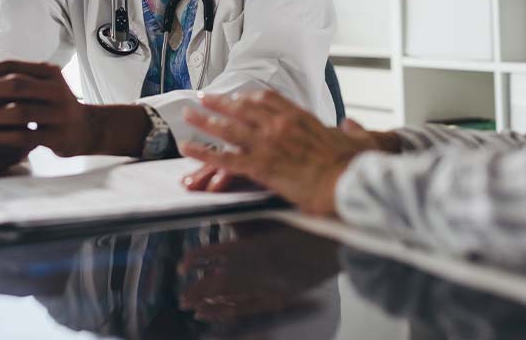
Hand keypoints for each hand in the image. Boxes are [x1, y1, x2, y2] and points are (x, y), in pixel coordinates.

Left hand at [0, 60, 152, 158]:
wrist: (87, 128)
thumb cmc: (54, 106)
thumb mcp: (41, 86)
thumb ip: (14, 79)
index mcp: (48, 72)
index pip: (11, 65)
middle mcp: (55, 89)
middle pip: (14, 84)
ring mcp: (58, 113)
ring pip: (19, 111)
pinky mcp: (57, 136)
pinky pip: (24, 136)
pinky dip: (0, 136)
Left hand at [178, 221, 339, 323]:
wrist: (342, 243)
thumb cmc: (312, 222)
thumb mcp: (277, 213)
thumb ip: (249, 219)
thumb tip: (225, 217)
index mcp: (259, 248)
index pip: (220, 255)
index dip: (200, 260)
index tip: (183, 263)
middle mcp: (263, 271)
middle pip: (223, 284)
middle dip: (200, 291)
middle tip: (182, 296)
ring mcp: (274, 287)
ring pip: (237, 300)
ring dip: (214, 305)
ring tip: (195, 310)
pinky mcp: (285, 296)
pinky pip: (255, 307)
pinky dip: (236, 311)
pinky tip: (224, 313)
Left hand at [180, 90, 386, 215]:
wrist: (347, 181)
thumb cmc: (353, 164)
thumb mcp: (356, 139)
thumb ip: (352, 129)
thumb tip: (351, 125)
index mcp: (299, 117)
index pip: (268, 99)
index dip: (249, 96)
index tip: (239, 95)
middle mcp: (279, 125)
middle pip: (242, 108)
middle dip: (220, 102)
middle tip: (204, 97)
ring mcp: (267, 144)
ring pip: (227, 129)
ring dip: (204, 121)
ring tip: (188, 115)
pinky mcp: (260, 166)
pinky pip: (224, 158)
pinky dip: (203, 153)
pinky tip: (187, 148)